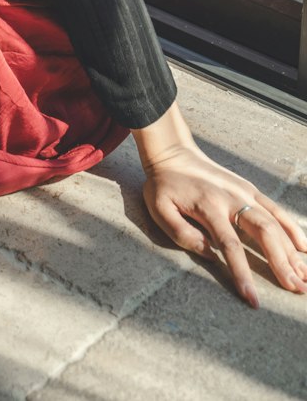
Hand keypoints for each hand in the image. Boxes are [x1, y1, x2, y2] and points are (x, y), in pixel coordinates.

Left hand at [142, 141, 306, 307]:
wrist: (172, 152)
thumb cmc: (163, 185)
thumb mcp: (159, 208)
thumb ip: (182, 233)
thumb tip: (210, 254)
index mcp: (209, 206)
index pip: (231, 246)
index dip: (243, 274)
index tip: (252, 299)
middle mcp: (232, 198)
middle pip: (264, 233)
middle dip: (281, 263)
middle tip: (295, 290)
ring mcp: (243, 191)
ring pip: (274, 222)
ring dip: (290, 250)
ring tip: (303, 277)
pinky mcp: (249, 188)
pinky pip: (275, 209)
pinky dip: (291, 227)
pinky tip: (303, 247)